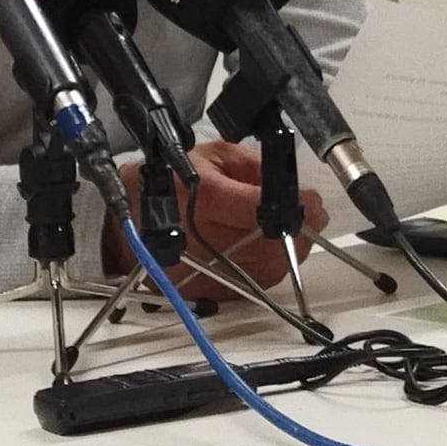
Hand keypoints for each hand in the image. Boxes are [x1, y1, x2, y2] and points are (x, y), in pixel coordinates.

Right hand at [175, 139, 326, 298]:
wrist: (133, 217)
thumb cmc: (174, 179)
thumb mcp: (216, 156)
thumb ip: (256, 168)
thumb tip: (294, 189)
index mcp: (205, 196)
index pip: (260, 208)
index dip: (294, 206)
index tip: (313, 202)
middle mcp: (203, 236)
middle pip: (268, 243)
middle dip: (299, 229)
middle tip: (312, 216)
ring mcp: (203, 267)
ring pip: (267, 267)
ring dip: (290, 249)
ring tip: (293, 229)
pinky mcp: (205, 289)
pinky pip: (254, 283)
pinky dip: (271, 266)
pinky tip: (272, 248)